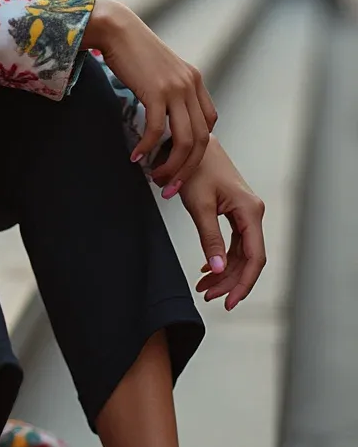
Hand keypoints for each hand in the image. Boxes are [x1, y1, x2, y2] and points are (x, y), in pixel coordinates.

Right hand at [84, 0, 216, 187]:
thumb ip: (168, 91)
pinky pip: (157, 130)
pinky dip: (148, 148)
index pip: (208, 124)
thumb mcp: (160, 71)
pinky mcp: (156, 91)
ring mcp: (176, 88)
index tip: (179, 164)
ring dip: (171, 166)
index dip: (197, 150)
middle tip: (170, 186)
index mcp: (195, 81)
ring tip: (155, 178)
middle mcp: (191, 85)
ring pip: (185, 141)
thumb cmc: (132, 50)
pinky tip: (136, 156)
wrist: (115, 28)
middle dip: (187, 169)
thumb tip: (163, 116)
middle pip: (201, 139)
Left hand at [179, 137, 266, 310]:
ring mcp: (245, 213)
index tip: (228, 302)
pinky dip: (221, 258)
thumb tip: (217, 269)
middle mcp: (253, 213)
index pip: (254, 258)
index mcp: (250, 211)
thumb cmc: (195, 168)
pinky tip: (207, 269)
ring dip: (223, 272)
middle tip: (207, 296)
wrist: (192, 145)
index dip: (243, 283)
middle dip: (229, 281)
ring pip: (240, 253)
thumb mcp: (199, 206)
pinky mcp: (235, 213)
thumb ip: (210, 238)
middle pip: (247, 259)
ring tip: (203, 287)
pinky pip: (234, 243)